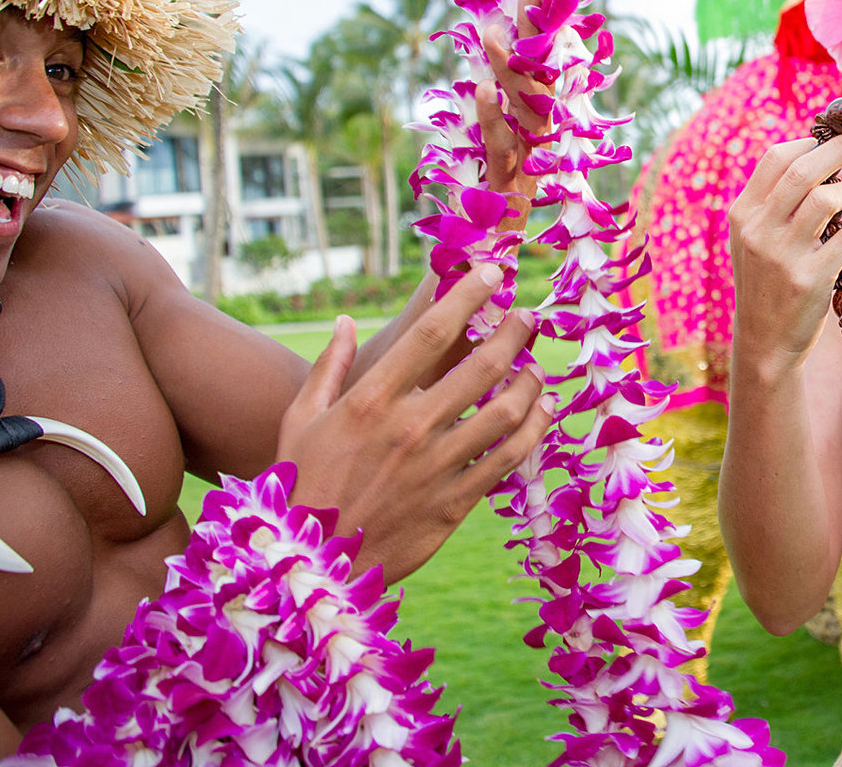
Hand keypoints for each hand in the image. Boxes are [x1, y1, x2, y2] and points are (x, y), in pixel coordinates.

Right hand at [276, 267, 551, 583]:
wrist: (313, 565)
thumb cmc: (302, 484)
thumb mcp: (300, 420)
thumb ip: (329, 367)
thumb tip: (347, 321)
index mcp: (371, 400)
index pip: (433, 333)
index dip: (469, 296)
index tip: (493, 275)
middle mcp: (410, 427)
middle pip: (483, 366)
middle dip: (514, 332)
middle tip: (527, 317)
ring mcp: (437, 466)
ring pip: (507, 411)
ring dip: (531, 380)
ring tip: (536, 366)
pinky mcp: (455, 503)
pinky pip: (509, 459)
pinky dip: (534, 429)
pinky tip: (541, 412)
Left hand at [478, 0, 549, 227]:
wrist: (493, 247)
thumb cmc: (493, 190)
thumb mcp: (498, 132)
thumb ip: (498, 96)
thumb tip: (490, 47)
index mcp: (539, 112)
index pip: (544, 54)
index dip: (541, 17)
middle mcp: (541, 127)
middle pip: (542, 70)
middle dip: (536, 29)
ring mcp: (529, 152)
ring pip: (525, 105)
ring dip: (510, 69)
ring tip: (493, 35)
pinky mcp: (512, 179)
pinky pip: (504, 143)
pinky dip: (493, 116)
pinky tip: (486, 89)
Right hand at [729, 126, 841, 371]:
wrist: (764, 343)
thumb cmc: (768, 283)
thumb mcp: (755, 240)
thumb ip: (776, 203)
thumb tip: (822, 158)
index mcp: (744, 214)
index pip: (777, 157)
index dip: (814, 141)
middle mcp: (759, 229)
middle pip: (806, 167)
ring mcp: (782, 255)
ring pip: (828, 197)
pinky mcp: (809, 280)